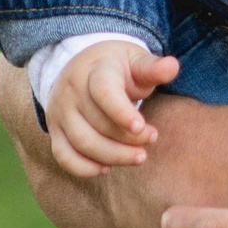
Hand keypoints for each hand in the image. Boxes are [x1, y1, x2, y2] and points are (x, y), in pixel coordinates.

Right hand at [46, 41, 180, 176]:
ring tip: (139, 157)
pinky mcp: (55, 131)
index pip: (103, 92)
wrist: (80, 66)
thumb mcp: (135, 60)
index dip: (122, 112)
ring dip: (113, 155)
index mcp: (95, 70)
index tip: (142, 127)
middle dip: (128, 138)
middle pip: (97, 122)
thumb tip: (172, 67)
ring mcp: (60, 112)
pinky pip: (63, 156)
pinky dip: (84, 168)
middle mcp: (72, 91)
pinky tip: (107, 167)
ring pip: (82, 142)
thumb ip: (153, 67)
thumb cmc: (116, 67)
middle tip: (152, 138)